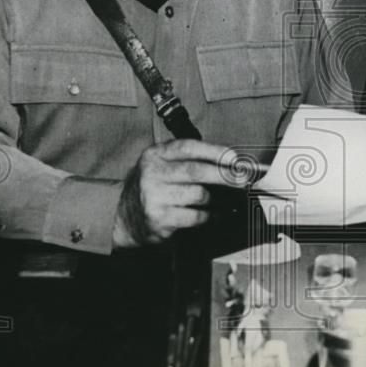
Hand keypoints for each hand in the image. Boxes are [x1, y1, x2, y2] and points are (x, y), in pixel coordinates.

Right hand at [113, 139, 254, 246]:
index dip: (214, 151)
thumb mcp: (161, 165)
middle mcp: (152, 173)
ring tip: (228, 199)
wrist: (122, 216)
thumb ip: (188, 160)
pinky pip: (195, 216)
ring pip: (198, 195)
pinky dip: (210, 216)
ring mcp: (154, 196)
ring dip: (217, 199)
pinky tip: (216, 214)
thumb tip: (228, 163)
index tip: (235, 158)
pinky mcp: (159, 218)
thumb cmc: (152, 187)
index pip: (188, 147)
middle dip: (224, 175)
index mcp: (155, 154)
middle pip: (196, 171)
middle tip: (243, 179)